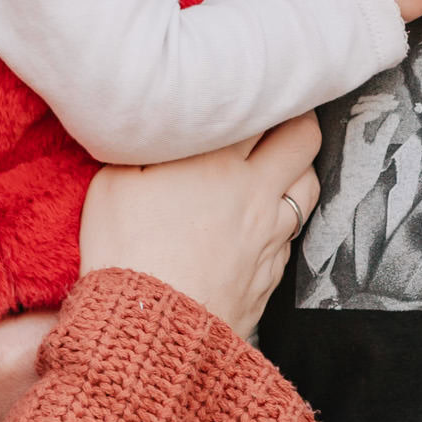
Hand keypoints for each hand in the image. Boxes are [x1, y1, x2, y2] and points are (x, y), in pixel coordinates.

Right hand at [79, 112, 320, 337]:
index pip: (256, 108)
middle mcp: (256, 193)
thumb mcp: (113, 183)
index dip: (253, 93)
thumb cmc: (124, 253)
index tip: (243, 87)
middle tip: (277, 111)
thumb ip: (142, 147)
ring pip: (308, 185)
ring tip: (279, 160)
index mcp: (218, 161)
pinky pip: (292, 233)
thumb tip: (156, 129)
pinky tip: (262, 217)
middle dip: (296, 117)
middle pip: (303, 138)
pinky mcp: (271, 273)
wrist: (149, 334)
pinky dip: (284, 216)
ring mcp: (270, 236)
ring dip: (298, 166)